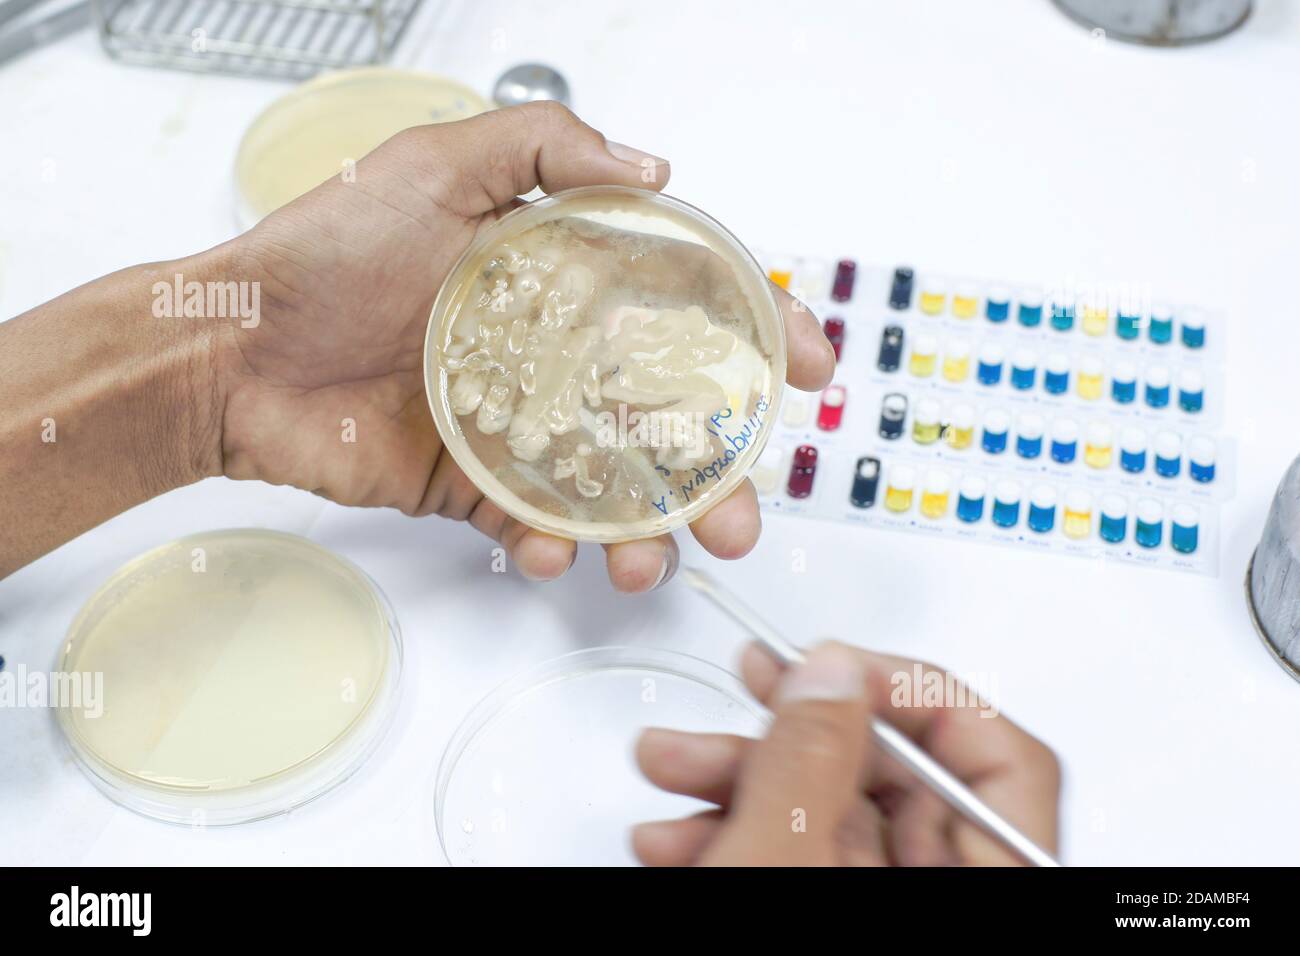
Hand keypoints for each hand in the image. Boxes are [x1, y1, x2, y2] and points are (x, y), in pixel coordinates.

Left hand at [214, 103, 833, 590]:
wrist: (235, 349)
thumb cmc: (324, 250)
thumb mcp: (435, 166)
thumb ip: (544, 148)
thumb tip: (656, 166)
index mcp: (565, 283)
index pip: (685, 308)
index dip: (758, 336)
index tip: (810, 366)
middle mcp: (556, 358)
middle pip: (667, 419)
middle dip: (720, 471)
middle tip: (739, 510)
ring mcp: (520, 428)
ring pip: (614, 488)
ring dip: (652, 531)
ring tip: (655, 559)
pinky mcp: (472, 485)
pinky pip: (532, 524)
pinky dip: (553, 545)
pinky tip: (552, 548)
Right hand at [633, 642, 1060, 864]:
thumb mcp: (784, 857)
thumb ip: (809, 759)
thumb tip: (827, 670)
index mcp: (984, 878)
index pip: (995, 756)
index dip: (914, 692)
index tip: (833, 665)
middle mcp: (945, 885)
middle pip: (891, 773)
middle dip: (789, 728)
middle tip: (748, 684)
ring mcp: (885, 897)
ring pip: (825, 810)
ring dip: (736, 778)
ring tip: (666, 763)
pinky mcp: (829, 899)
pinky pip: (794, 849)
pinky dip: (734, 830)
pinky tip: (674, 830)